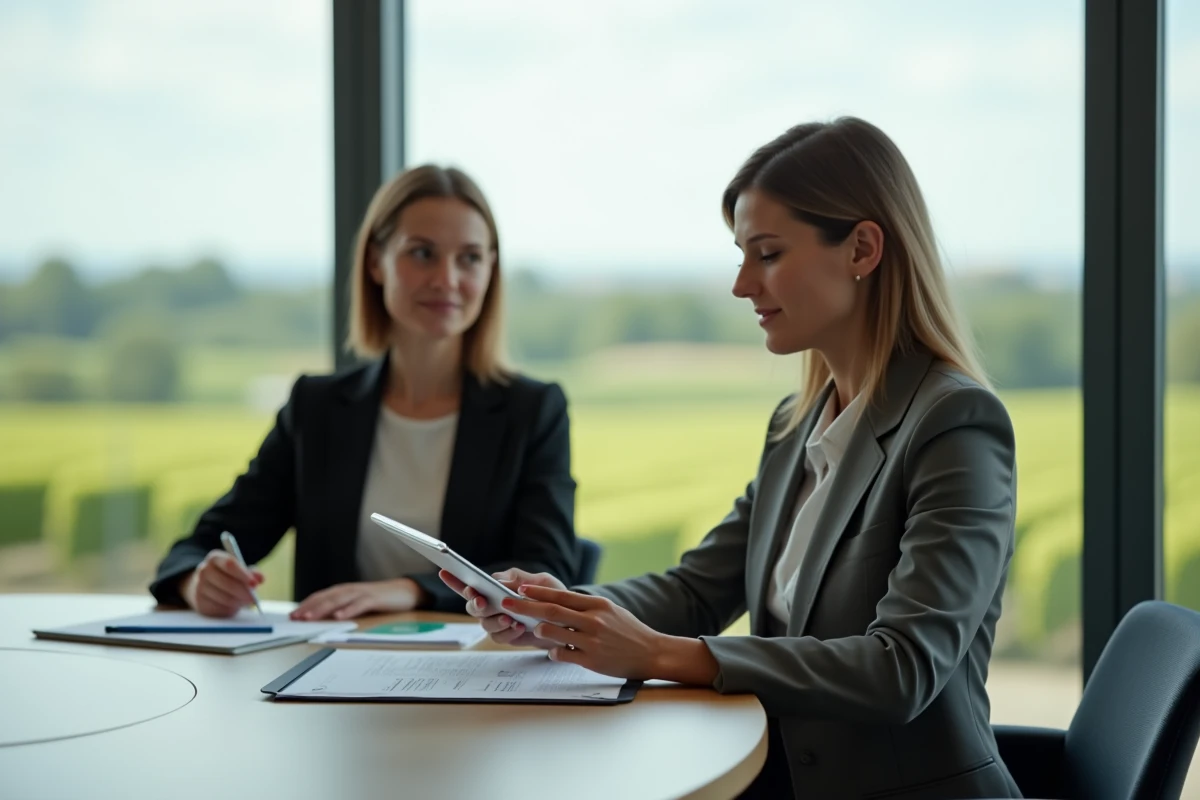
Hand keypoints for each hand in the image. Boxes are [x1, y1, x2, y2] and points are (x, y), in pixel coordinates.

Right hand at [180, 550, 263, 617]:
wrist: (204, 587)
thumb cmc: (227, 576)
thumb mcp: (239, 570)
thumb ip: (251, 572)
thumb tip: (260, 578)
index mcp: (215, 558)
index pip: (229, 564)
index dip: (243, 574)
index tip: (255, 584)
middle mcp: (204, 570)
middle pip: (226, 582)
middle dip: (242, 592)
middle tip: (253, 598)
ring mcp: (199, 587)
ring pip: (223, 598)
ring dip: (237, 601)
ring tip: (244, 601)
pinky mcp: (200, 603)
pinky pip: (218, 608)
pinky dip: (229, 609)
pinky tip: (233, 605)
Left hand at [290, 578, 425, 619]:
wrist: (407, 591)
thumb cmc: (382, 600)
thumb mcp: (359, 604)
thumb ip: (344, 608)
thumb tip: (325, 620)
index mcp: (346, 591)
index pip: (322, 596)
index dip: (306, 604)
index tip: (293, 615)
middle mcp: (352, 589)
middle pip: (327, 597)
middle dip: (310, 607)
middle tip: (295, 617)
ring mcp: (363, 593)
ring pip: (339, 599)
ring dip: (323, 608)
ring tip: (310, 617)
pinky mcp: (375, 598)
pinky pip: (360, 604)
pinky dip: (348, 610)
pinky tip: (339, 617)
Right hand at [438, 568, 564, 647]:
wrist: (567, 618)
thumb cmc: (551, 595)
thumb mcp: (540, 581)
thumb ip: (519, 579)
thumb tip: (499, 580)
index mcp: (495, 587)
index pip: (469, 584)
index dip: (456, 583)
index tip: (462, 584)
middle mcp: (491, 605)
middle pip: (473, 607)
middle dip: (476, 605)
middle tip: (483, 602)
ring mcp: (497, 622)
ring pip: (485, 624)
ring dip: (494, 621)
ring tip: (509, 617)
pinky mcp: (506, 636)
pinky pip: (500, 637)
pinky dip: (508, 632)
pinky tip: (519, 627)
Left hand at [500, 585, 720, 684]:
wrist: (651, 652)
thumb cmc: (629, 631)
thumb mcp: (610, 610)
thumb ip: (585, 607)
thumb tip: (558, 603)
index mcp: (597, 605)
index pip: (561, 595)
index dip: (537, 592)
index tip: (520, 589)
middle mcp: (593, 620)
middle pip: (551, 611)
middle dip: (525, 606)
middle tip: (506, 603)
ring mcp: (592, 641)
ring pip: (553, 633)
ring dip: (539, 631)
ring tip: (535, 631)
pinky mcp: (592, 660)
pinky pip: (563, 654)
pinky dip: (554, 653)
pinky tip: (555, 652)